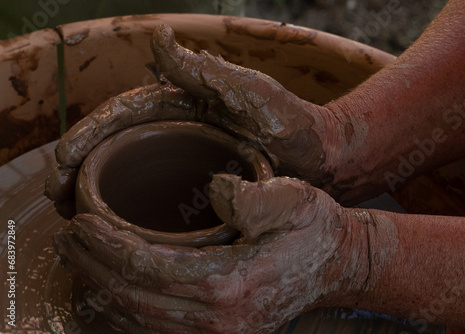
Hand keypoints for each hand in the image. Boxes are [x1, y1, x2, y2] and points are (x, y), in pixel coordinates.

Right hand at [45, 24, 360, 216]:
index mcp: (186, 104)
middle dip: (80, 166)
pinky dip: (129, 208)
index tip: (63, 161)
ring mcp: (188, 158)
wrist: (323, 162)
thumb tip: (159, 39)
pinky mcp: (198, 184)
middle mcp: (180, 129)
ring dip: (95, 189)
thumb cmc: (294, 126)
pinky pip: (155, 194)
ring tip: (69, 213)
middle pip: (117, 144)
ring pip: (129, 171)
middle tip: (54, 195)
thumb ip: (208, 74)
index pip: (125, 115)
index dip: (89, 134)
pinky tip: (113, 227)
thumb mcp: (254, 95)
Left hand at [53, 175, 371, 333]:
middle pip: (135, 300)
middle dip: (92, 269)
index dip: (108, 246)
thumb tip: (212, 189)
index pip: (150, 268)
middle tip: (64, 239)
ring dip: (102, 292)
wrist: (337, 265)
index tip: (80, 223)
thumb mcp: (293, 200)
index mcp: (232, 282)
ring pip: (140, 323)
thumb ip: (251, 197)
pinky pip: (157, 332)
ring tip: (75, 263)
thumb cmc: (314, 228)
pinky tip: (110, 292)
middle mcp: (220, 319)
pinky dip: (125, 314)